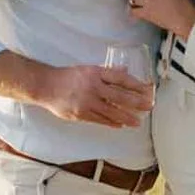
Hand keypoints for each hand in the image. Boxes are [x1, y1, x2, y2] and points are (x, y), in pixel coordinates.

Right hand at [38, 62, 154, 129]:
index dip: (135, 84)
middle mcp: (93, 87)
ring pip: (112, 111)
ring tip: (137, 122)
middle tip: (148, 106)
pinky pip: (100, 120)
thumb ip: (106, 72)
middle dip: (136, 102)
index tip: (147, 89)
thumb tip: (124, 70)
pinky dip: (112, 123)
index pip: (120, 78)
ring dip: (127, 117)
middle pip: (119, 96)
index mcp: (95, 73)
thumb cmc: (67, 76)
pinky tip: (120, 124)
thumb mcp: (87, 69)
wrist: (46, 86)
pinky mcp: (81, 114)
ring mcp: (87, 102)